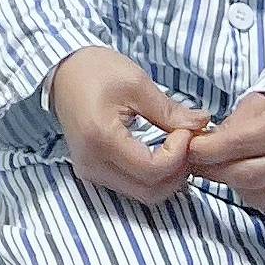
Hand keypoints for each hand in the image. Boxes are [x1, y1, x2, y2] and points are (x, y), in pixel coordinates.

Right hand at [49, 46, 208, 204]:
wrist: (61, 70)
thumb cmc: (96, 70)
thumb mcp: (136, 83)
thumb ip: (170, 111)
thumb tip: (202, 125)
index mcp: (101, 138)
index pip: (152, 169)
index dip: (179, 156)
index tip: (186, 131)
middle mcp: (92, 163)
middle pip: (150, 191)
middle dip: (177, 172)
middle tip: (186, 143)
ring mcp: (90, 171)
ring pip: (142, 194)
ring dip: (166, 178)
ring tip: (175, 149)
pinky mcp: (92, 171)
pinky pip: (130, 187)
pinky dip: (152, 177)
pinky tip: (159, 155)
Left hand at [188, 93, 264, 212]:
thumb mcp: (261, 103)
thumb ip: (233, 123)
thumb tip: (204, 143)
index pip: (237, 143)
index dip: (206, 149)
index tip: (187, 147)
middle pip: (243, 174)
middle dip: (211, 169)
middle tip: (193, 162)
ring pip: (254, 193)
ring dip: (228, 182)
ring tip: (217, 166)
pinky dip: (249, 192)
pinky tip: (243, 177)